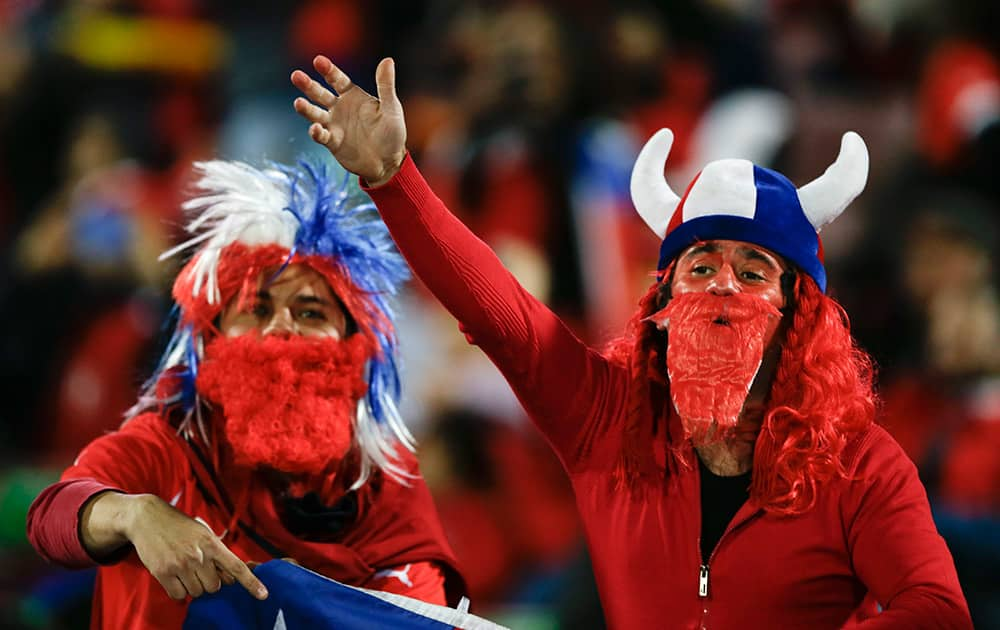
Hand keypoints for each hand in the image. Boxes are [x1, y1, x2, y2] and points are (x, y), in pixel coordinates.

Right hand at [118, 494, 267, 600]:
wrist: (149, 518)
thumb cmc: (180, 527)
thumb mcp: (204, 532)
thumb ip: (217, 553)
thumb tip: (228, 578)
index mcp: (212, 544)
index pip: (237, 567)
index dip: (251, 583)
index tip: (263, 595)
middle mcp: (199, 555)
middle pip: (215, 587)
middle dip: (209, 582)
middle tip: (199, 569)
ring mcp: (181, 565)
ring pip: (197, 592)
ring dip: (193, 586)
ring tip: (185, 570)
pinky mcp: (163, 572)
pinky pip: (179, 595)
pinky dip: (179, 592)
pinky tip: (175, 577)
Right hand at [291, 55, 406, 186]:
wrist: (389, 162)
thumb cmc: (392, 133)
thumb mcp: (391, 108)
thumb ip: (385, 85)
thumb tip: (387, 60)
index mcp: (353, 96)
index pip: (337, 79)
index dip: (328, 70)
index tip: (318, 61)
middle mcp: (340, 108)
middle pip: (320, 93)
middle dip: (308, 85)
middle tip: (296, 76)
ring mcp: (334, 125)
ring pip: (315, 113)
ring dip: (306, 109)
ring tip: (298, 103)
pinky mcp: (332, 142)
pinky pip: (321, 136)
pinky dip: (317, 132)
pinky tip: (315, 128)